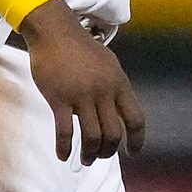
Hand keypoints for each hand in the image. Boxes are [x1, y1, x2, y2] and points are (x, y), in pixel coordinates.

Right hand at [16, 0, 144, 163]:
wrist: (54, 32)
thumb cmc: (78, 47)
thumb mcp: (107, 64)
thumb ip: (114, 87)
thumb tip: (117, 110)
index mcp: (119, 84)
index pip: (136, 119)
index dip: (137, 140)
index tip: (133, 152)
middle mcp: (103, 92)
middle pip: (113, 133)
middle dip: (108, 151)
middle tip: (99, 156)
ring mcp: (81, 96)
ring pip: (92, 137)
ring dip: (89, 154)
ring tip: (85, 159)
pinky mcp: (59, 99)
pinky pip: (65, 132)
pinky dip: (64, 148)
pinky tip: (62, 156)